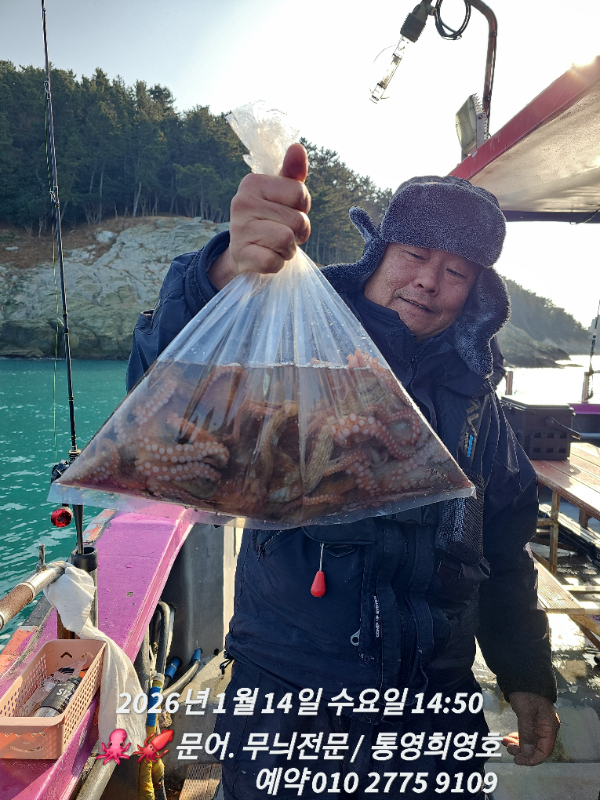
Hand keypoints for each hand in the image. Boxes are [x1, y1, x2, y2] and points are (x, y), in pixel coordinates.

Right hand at [208, 143, 310, 288]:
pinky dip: (277, 264)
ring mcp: (238, 229)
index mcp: (253, 182)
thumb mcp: (282, 194)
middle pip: (297, 220)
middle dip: (298, 233)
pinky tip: (266, 257)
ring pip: (286, 240)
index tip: (289, 213)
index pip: (301, 194)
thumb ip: (293, 173)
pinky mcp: (240, 254)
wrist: (245, 252)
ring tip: (276, 246)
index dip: (303, 209)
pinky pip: (273, 262)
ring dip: (288, 249)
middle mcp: (242, 201)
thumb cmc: (270, 218)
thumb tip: (297, 147)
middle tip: (284, 233)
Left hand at [503, 692, 559, 765]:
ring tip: (506, 742)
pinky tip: (509, 737)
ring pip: (530, 742)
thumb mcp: (526, 713)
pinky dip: (518, 738)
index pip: (545, 751)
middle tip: (508, 748)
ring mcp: (539, 725)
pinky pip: (526, 735)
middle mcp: (547, 728)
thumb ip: (527, 733)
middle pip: (537, 748)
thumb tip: (528, 753)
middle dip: (523, 751)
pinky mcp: (531, 721)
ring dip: (519, 745)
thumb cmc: (527, 694)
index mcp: (550, 727)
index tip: (518, 760)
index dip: (532, 758)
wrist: (523, 676)